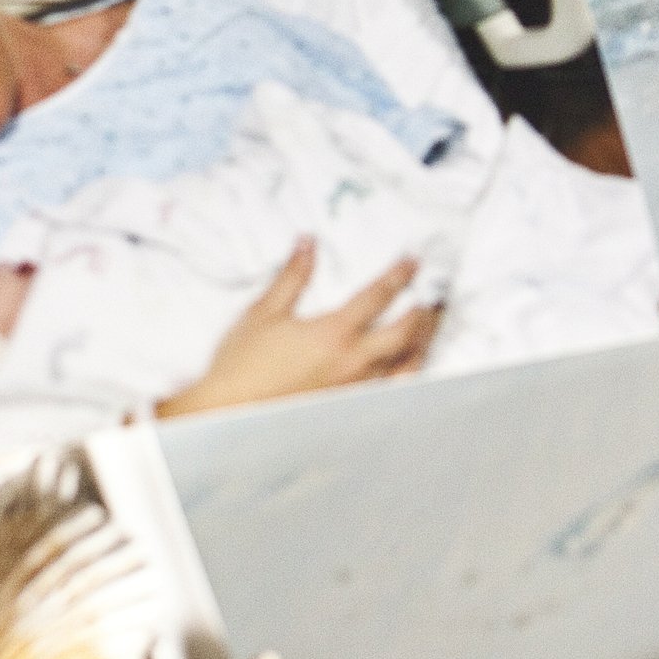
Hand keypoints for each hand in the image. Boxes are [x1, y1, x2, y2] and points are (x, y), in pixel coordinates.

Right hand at [155, 241, 440, 418]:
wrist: (225, 415)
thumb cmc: (241, 366)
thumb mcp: (263, 313)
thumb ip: (292, 276)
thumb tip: (307, 243)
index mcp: (334, 334)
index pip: (378, 297)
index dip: (399, 275)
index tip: (413, 261)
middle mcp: (353, 363)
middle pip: (405, 333)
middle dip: (422, 312)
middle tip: (433, 296)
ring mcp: (354, 390)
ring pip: (404, 366)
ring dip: (421, 344)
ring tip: (428, 330)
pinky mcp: (347, 410)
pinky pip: (389, 393)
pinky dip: (405, 378)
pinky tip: (408, 371)